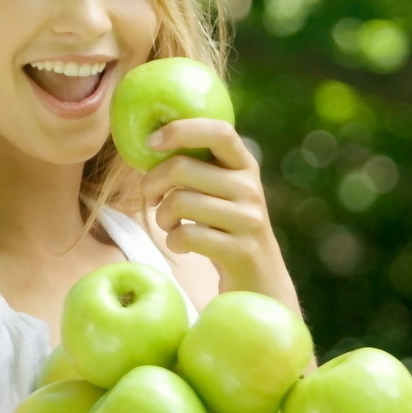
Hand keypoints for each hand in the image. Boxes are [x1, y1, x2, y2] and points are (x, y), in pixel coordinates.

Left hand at [139, 118, 291, 300]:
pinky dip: (173, 241)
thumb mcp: (220, 193)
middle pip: (182, 167)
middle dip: (151, 182)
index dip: (181, 129)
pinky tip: (181, 245)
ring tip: (170, 226)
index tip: (151, 141)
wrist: (261, 282)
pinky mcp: (240, 250)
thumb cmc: (226, 231)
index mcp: (245, 166)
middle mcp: (250, 188)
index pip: (218, 131)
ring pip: (179, 201)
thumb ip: (198, 168)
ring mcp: (248, 219)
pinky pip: (186, 235)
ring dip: (162, 216)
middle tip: (151, 197)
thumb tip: (151, 141)